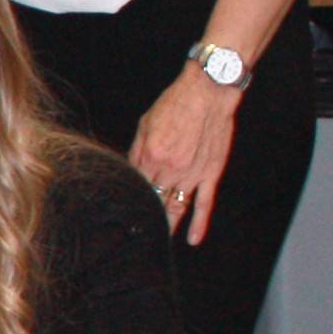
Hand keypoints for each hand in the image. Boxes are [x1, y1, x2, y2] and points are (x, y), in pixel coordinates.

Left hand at [129, 68, 237, 246]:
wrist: (208, 91)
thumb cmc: (176, 103)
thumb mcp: (145, 123)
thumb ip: (137, 151)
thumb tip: (129, 171)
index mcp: (150, 156)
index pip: (135, 185)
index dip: (129, 198)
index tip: (121, 212)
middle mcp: (170, 169)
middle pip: (153, 200)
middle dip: (144, 215)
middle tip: (135, 235)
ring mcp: (192, 174)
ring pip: (176, 207)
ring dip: (166, 225)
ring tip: (157, 242)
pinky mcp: (211, 173)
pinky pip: (204, 203)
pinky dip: (199, 223)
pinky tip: (192, 239)